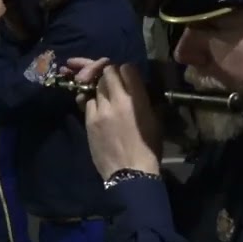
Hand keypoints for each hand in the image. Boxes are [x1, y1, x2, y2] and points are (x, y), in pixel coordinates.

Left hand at [67, 58, 160, 178]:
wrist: (130, 172)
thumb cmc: (148, 148)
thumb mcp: (155, 121)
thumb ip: (146, 100)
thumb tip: (139, 88)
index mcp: (137, 100)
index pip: (126, 69)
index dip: (126, 70)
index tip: (127, 76)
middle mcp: (116, 100)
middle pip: (107, 73)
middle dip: (110, 74)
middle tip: (114, 81)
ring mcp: (100, 110)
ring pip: (95, 86)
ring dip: (100, 87)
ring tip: (106, 96)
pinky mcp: (88, 121)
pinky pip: (87, 102)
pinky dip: (93, 101)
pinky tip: (98, 108)